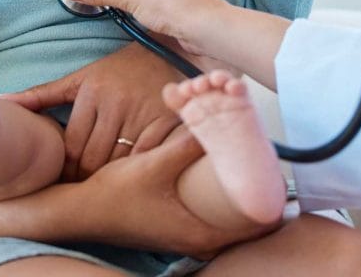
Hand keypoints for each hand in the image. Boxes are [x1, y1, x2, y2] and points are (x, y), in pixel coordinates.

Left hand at [3, 43, 181, 180]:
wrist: (169, 52)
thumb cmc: (119, 70)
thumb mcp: (81, 78)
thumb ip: (42, 94)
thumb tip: (2, 102)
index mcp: (92, 90)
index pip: (71, 147)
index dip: (65, 170)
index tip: (65, 180)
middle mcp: (116, 101)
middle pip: (93, 160)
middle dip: (85, 179)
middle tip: (83, 190)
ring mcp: (143, 112)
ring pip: (118, 164)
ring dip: (110, 180)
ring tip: (106, 187)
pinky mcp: (168, 121)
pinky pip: (146, 160)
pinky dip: (138, 172)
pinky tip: (134, 176)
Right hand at [72, 128, 260, 257]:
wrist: (82, 212)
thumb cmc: (116, 196)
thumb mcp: (153, 165)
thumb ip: (184, 144)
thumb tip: (211, 119)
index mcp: (201, 232)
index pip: (257, 224)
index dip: (272, 200)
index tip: (278, 173)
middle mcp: (199, 240)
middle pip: (246, 221)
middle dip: (256, 190)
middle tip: (263, 159)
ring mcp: (188, 234)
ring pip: (228, 216)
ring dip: (237, 191)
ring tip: (246, 161)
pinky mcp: (178, 225)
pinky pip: (212, 212)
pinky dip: (220, 193)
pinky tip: (216, 170)